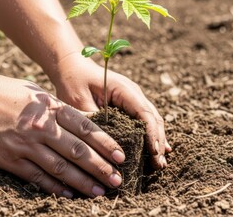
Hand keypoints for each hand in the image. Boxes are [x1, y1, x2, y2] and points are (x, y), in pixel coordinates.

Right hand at [0, 71, 125, 197]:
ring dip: (83, 181)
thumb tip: (83, 123)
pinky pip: (37, 177)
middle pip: (78, 151)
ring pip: (61, 167)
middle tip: (117, 179)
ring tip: (100, 190)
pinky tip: (70, 194)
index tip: (120, 156)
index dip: (106, 144)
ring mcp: (24, 145)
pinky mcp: (9, 159)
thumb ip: (57, 108)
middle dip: (100, 167)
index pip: (86, 128)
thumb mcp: (34, 92)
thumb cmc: (2, 91)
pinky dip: (55, 187)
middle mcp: (41, 127)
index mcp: (50, 108)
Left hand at [52, 55, 171, 168]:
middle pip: (153, 118)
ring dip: (157, 140)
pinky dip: (151, 135)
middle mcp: (133, 93)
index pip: (144, 113)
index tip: (153, 152)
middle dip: (158, 141)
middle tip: (159, 164)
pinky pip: (145, 121)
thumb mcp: (79, 102)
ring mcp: (134, 98)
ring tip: (160, 162)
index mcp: (124, 89)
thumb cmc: (74, 82)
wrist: (73, 67)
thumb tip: (106, 143)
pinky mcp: (129, 105)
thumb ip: (93, 120)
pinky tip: (156, 151)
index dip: (151, 133)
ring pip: (152, 120)